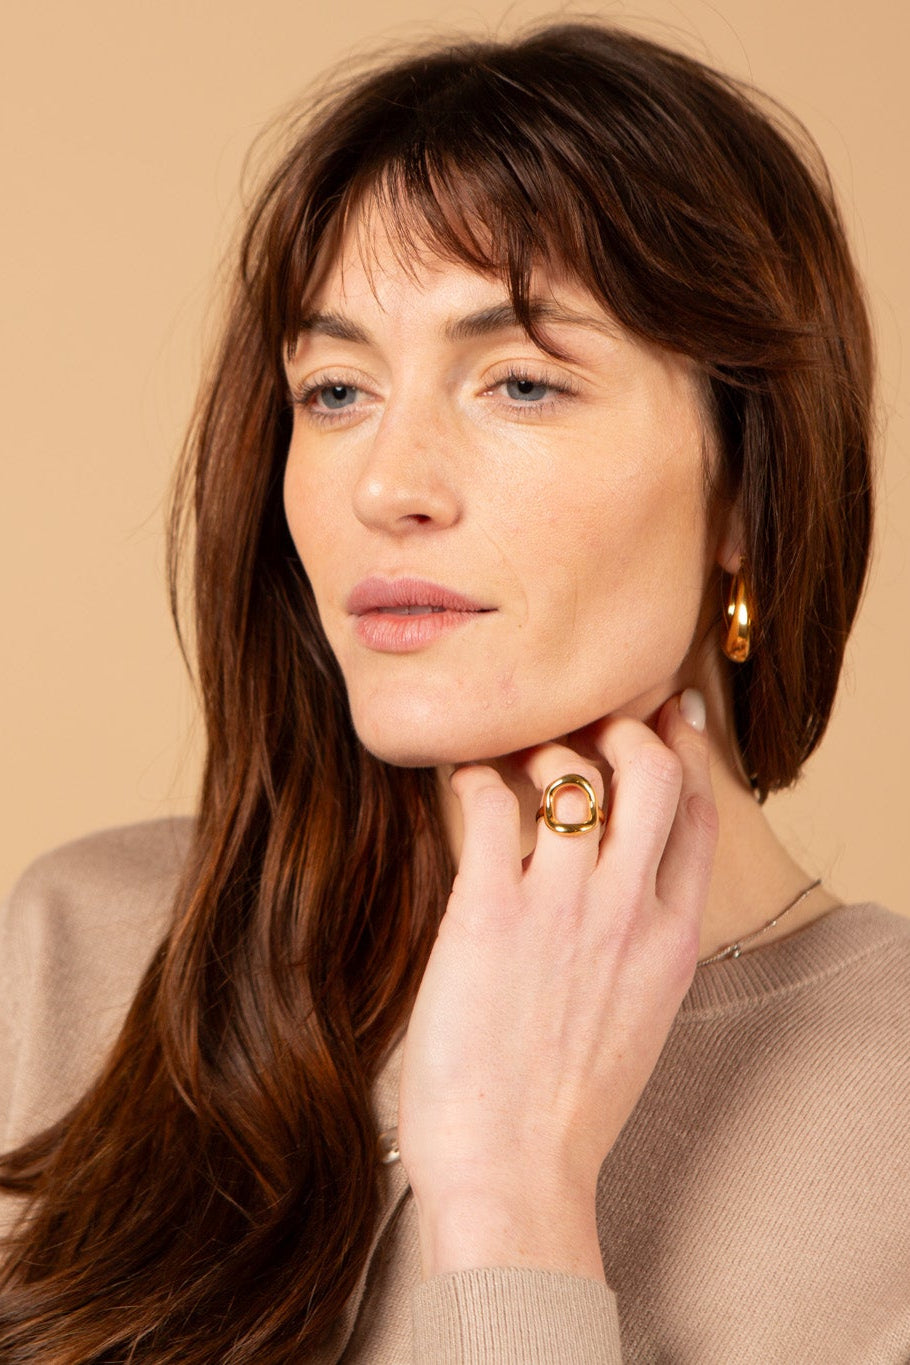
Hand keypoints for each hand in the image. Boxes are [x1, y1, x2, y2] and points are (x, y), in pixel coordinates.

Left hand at [397, 691, 717, 1278]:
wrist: (513, 1175)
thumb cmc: (563, 1110)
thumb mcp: (636, 1021)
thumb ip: (637, 949)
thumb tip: (611, 892)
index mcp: (671, 940)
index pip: (700, 815)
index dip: (684, 754)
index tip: (661, 723)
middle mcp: (627, 913)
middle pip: (655, 771)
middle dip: (624, 729)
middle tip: (583, 729)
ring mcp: (561, 910)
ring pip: (574, 772)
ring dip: (541, 748)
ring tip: (511, 760)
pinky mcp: (488, 914)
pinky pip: (486, 804)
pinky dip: (471, 776)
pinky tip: (458, 784)